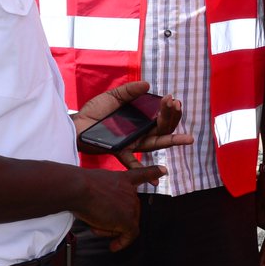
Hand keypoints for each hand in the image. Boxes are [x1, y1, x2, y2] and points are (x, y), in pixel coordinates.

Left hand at [73, 82, 191, 167]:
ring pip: (156, 143)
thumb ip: (130, 91)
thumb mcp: (114, 96)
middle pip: (163, 127)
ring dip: (172, 141)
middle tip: (177, 106)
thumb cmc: (96, 111)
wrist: (77, 123)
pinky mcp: (122, 151)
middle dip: (172, 117)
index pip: (160, 114)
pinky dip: (144, 173)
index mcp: (140, 118)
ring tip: (188, 139)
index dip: (167, 107)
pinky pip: (134, 163)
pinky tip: (157, 180)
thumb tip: (147, 85)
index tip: (172, 98)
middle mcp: (140, 131)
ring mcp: (133, 142)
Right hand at [74, 166, 165, 251]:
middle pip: (129, 210)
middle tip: (97, 221)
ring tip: (95, 225)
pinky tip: (114, 247)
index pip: (141, 174)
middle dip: (114, 220)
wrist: (79, 189)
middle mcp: (130, 191)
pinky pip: (129, 235)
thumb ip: (103, 194)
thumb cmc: (79, 186)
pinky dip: (122, 242)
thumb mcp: (94, 185)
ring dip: (110, 229)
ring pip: (126, 224)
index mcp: (122, 179)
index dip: (153, 172)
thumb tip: (100, 210)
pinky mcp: (128, 220)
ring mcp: (131, 205)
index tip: (164, 170)